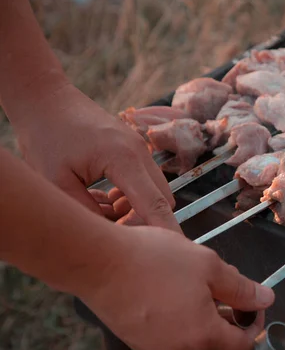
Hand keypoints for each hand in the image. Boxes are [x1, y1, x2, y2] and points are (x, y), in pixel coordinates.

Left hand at [12, 83, 180, 231]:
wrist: (46, 98)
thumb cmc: (46, 136)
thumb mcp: (58, 182)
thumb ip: (88, 213)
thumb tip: (110, 237)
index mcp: (124, 159)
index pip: (155, 204)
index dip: (166, 230)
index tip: (173, 251)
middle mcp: (140, 153)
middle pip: (162, 200)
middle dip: (145, 222)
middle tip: (115, 235)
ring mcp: (139, 149)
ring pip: (153, 192)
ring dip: (135, 210)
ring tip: (102, 214)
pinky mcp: (133, 149)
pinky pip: (144, 182)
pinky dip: (131, 198)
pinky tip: (105, 200)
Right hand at [79, 225, 274, 349]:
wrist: (97, 260)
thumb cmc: (152, 260)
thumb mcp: (209, 266)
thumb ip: (241, 288)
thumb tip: (265, 299)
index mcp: (202, 336)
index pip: (242, 346)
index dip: (254, 325)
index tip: (253, 305)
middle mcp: (178, 349)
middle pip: (217, 342)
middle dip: (228, 316)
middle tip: (226, 285)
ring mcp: (154, 346)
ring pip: (192, 335)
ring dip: (203, 313)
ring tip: (196, 280)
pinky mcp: (136, 337)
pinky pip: (169, 331)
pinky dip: (179, 314)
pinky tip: (172, 286)